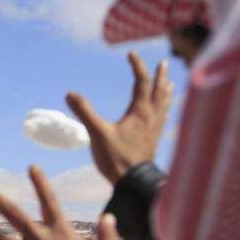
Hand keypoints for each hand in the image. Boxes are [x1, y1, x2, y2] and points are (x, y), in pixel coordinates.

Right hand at [67, 52, 173, 184]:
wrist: (135, 185)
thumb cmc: (117, 159)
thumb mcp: (97, 134)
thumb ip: (84, 112)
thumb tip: (70, 94)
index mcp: (140, 112)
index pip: (141, 82)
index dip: (137, 66)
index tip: (131, 54)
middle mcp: (151, 118)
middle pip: (159, 91)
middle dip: (160, 76)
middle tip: (164, 63)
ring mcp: (155, 130)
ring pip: (164, 105)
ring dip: (166, 92)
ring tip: (170, 85)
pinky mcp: (154, 141)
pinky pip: (163, 119)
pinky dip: (165, 110)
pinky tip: (163, 114)